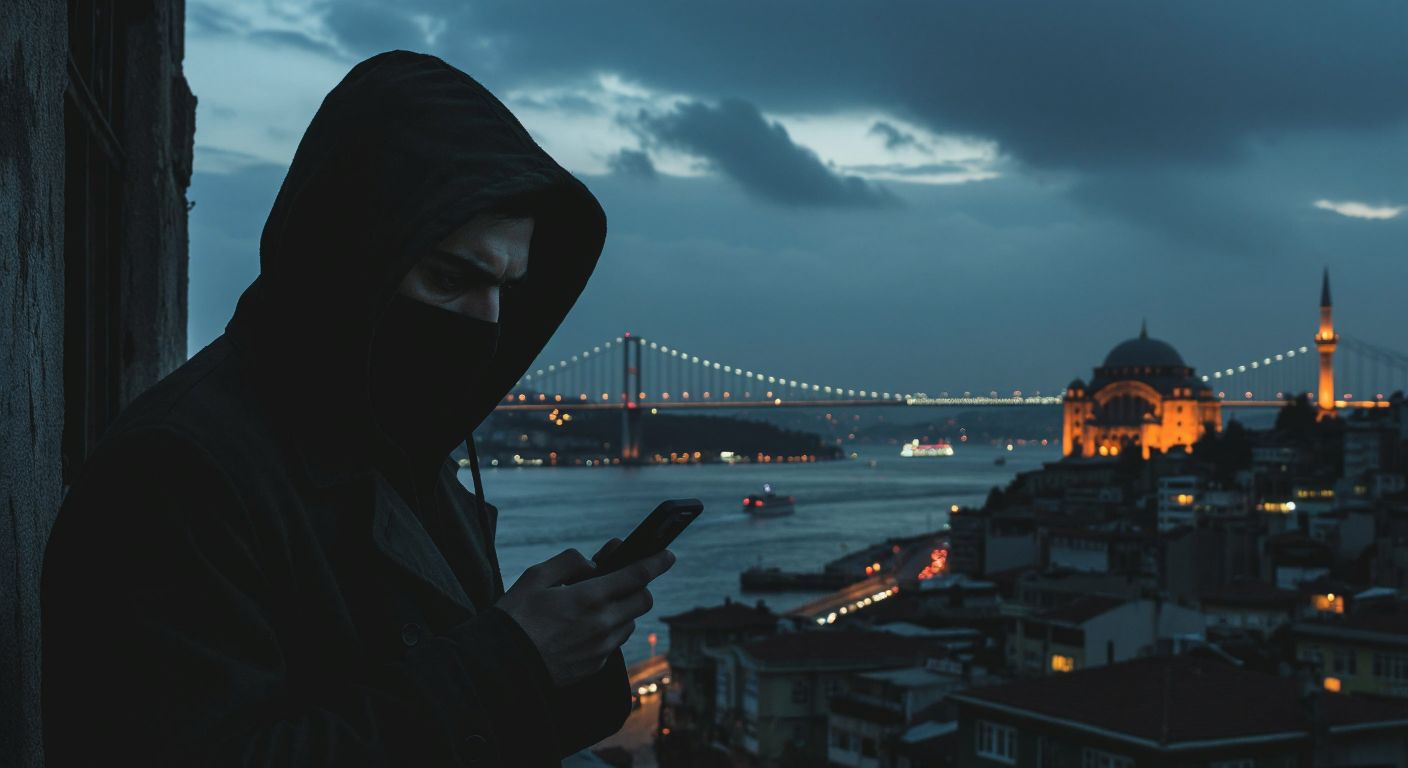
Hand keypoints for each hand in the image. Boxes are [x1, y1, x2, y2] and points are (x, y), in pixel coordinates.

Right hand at [495, 542, 674, 685]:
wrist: (501, 666)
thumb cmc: (515, 617)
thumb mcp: (536, 576)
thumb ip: (570, 562)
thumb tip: (594, 564)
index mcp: (589, 597)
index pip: (636, 575)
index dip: (656, 562)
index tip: (667, 555)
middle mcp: (602, 624)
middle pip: (643, 601)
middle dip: (639, 587)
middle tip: (623, 581)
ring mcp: (601, 648)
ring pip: (630, 624)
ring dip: (622, 611)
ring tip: (595, 607)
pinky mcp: (596, 666)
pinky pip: (614, 644)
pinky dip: (607, 632)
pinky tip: (583, 629)